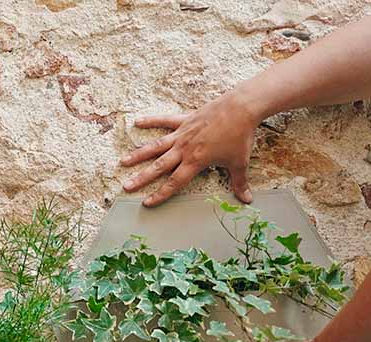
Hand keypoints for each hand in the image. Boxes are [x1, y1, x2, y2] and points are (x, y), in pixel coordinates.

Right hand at [120, 91, 261, 206]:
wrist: (241, 108)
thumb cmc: (240, 136)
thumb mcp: (239, 162)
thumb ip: (239, 182)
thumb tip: (246, 200)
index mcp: (195, 162)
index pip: (174, 183)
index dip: (160, 194)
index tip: (147, 203)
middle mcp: (184, 149)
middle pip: (159, 166)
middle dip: (142, 178)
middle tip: (126, 186)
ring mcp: (182, 134)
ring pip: (156, 146)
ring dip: (139, 154)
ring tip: (123, 161)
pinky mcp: (185, 120)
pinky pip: (165, 121)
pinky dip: (151, 121)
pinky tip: (137, 122)